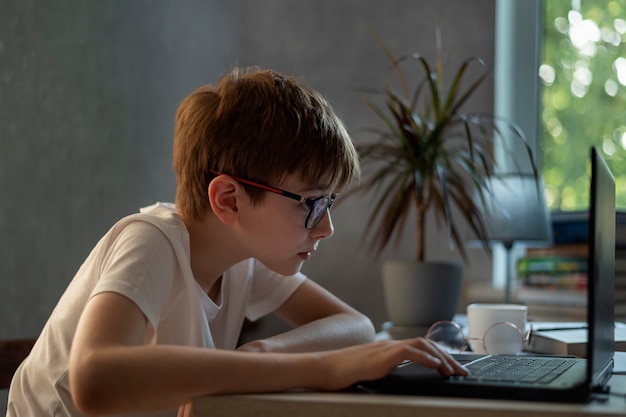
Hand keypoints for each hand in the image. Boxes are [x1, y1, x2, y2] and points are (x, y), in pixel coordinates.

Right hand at [316, 337, 467, 390]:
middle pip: (427, 344)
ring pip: (421, 345)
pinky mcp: (382, 355)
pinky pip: (407, 351)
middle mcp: (391, 345)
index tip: (453, 369)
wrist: (327, 367)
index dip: (440, 356)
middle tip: (462, 372)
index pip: (421, 347)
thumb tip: (399, 378)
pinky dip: (423, 357)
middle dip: (448, 358)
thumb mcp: (372, 372)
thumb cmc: (345, 372)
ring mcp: (386, 348)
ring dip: (441, 357)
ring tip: (452, 371)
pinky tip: (434, 365)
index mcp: (390, 349)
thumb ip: (386, 371)